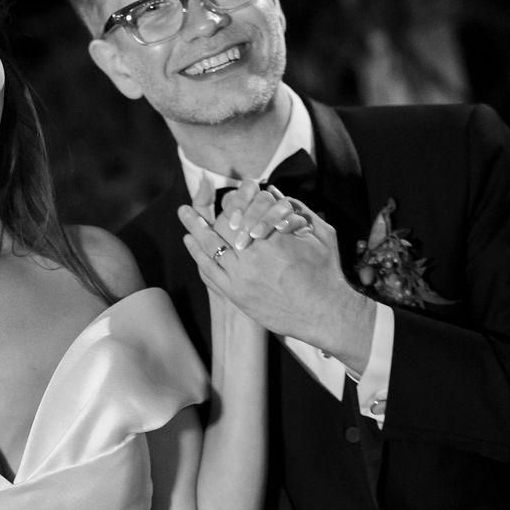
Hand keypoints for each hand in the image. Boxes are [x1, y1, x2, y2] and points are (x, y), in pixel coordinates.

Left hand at [179, 178, 375, 374]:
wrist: (323, 312)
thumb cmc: (326, 273)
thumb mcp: (322, 234)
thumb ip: (302, 212)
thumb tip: (281, 196)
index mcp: (272, 235)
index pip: (243, 209)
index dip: (233, 202)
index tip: (226, 199)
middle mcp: (253, 252)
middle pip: (222, 225)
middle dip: (206, 214)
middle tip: (190, 205)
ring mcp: (241, 275)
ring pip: (210, 245)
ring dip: (194, 227)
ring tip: (183, 213)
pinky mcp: (236, 294)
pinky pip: (209, 270)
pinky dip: (197, 254)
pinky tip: (190, 241)